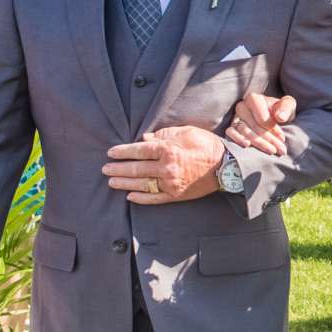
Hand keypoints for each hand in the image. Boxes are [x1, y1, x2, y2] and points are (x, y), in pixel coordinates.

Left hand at [105, 126, 227, 203]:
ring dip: (124, 183)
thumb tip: (145, 140)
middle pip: (136, 169)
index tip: (111, 152)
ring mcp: (170, 184)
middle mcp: (167, 168)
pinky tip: (130, 196)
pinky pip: (154, 198)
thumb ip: (164, 135)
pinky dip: (141, 198)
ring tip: (112, 182)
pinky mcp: (176, 195)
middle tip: (105, 169)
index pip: (139, 151)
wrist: (227, 166)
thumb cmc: (206, 145)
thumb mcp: (186, 132)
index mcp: (168, 150)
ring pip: (142, 185)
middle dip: (118, 169)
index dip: (123, 152)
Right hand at [226, 92, 293, 155]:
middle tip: (281, 150)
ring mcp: (235, 117)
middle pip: (254, 126)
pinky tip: (247, 145)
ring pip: (245, 131)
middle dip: (269, 139)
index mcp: (254, 99)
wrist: (271, 116)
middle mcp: (242, 107)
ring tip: (272, 151)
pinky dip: (238, 139)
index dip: (273, 128)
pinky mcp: (231, 127)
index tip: (282, 137)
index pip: (261, 116)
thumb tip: (280, 117)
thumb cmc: (279, 110)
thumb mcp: (287, 105)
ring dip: (259, 143)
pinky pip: (230, 133)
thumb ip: (286, 107)